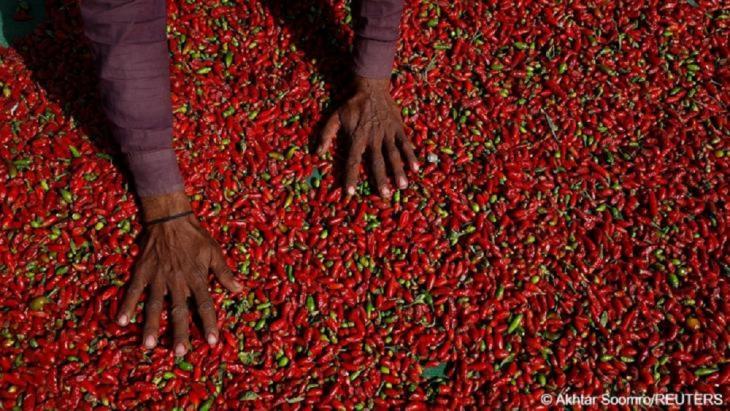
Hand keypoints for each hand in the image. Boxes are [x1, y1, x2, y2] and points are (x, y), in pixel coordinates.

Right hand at [117, 192, 241, 355]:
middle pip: (178, 311)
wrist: (170, 219)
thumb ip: (225, 273)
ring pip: (154, 305)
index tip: (212, 342)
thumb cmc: (196, 237)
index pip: (205, 305)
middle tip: (180, 353)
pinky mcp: (142, 272)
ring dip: (151, 326)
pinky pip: (133, 290)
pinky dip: (127, 305)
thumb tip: (239, 290)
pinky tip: (122, 322)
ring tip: (148, 346)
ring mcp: (158, 277)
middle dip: (179, 333)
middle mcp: (177, 281)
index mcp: (196, 278)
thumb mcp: (215, 252)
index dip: (209, 323)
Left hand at [318, 76, 418, 197]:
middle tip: (385, 195)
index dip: (350, 177)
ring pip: (393, 154)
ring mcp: (387, 133)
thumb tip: (316, 153)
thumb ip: (326, 135)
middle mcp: (372, 138)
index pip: (352, 161)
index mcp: (357, 137)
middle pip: (376, 162)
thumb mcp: (335, 117)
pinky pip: (405, 143)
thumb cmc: (352, 104)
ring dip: (398, 171)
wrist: (371, 87)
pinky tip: (416, 168)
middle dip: (381, 179)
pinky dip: (410, 155)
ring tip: (402, 186)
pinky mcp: (398, 128)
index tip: (350, 192)